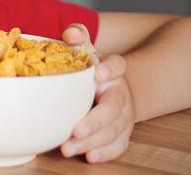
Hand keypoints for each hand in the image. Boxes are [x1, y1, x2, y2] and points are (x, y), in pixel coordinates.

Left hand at [60, 23, 135, 162]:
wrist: (111, 91)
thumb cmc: (92, 72)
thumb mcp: (87, 50)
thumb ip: (79, 37)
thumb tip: (70, 34)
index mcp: (112, 71)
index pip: (117, 65)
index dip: (110, 69)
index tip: (97, 74)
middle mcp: (120, 93)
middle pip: (114, 106)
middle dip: (96, 120)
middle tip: (76, 129)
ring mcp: (123, 116)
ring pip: (113, 130)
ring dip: (92, 142)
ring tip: (67, 148)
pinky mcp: (122, 135)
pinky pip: (117, 146)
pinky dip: (104, 153)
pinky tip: (89, 156)